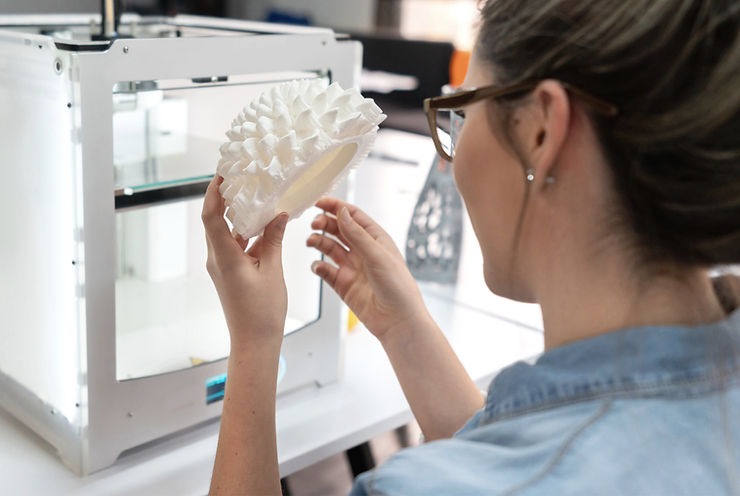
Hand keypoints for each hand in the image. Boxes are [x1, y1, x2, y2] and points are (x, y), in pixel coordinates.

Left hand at [201, 175, 288, 350]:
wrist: (255, 342)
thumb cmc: (262, 312)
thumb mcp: (272, 271)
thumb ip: (273, 240)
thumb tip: (278, 214)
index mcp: (225, 257)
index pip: (211, 216)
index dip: (213, 192)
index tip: (222, 174)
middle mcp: (218, 259)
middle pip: (215, 220)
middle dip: (225, 198)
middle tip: (240, 178)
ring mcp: (223, 266)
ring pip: (227, 233)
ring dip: (239, 216)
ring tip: (257, 197)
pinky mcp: (230, 272)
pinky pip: (235, 245)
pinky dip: (247, 233)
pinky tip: (265, 226)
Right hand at [307, 197, 428, 341]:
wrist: (398, 321)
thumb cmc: (397, 287)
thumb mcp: (377, 255)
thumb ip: (357, 234)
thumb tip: (342, 212)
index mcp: (376, 239)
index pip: (353, 216)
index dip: (336, 207)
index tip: (319, 202)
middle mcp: (363, 251)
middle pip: (339, 230)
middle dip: (325, 224)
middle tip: (314, 223)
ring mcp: (352, 267)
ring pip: (329, 248)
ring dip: (319, 242)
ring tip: (311, 242)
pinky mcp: (343, 284)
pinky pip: (325, 271)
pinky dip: (318, 266)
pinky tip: (318, 266)